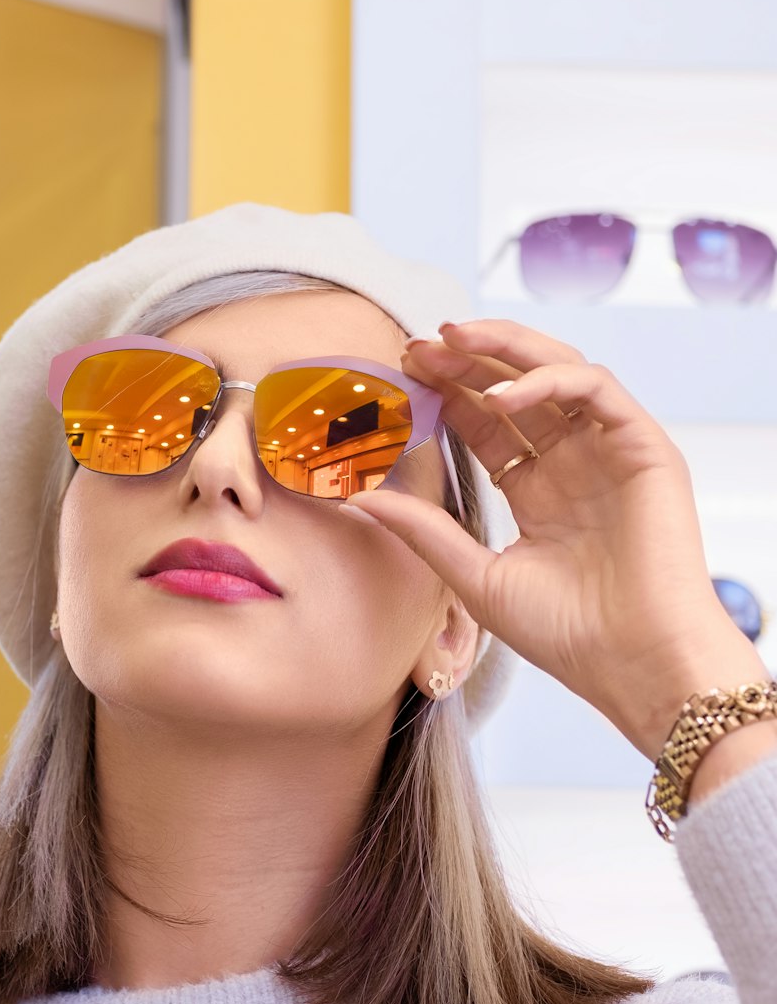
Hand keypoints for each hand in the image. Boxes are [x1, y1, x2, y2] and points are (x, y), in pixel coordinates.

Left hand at [342, 318, 767, 759]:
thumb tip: (358, 499)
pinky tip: (499, 396)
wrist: (636, 665)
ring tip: (451, 338)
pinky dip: (547, 380)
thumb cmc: (569, 636)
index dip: (446, 394)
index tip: (400, 374)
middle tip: (416, 345)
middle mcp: (574, 464)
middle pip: (515, 389)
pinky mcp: (645, 448)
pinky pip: (596, 388)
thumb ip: (424, 532)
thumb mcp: (477, 578)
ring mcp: (610, 452)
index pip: (487, 423)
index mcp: (538, 492)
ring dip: (504, 348)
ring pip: (557, 370)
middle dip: (466, 361)